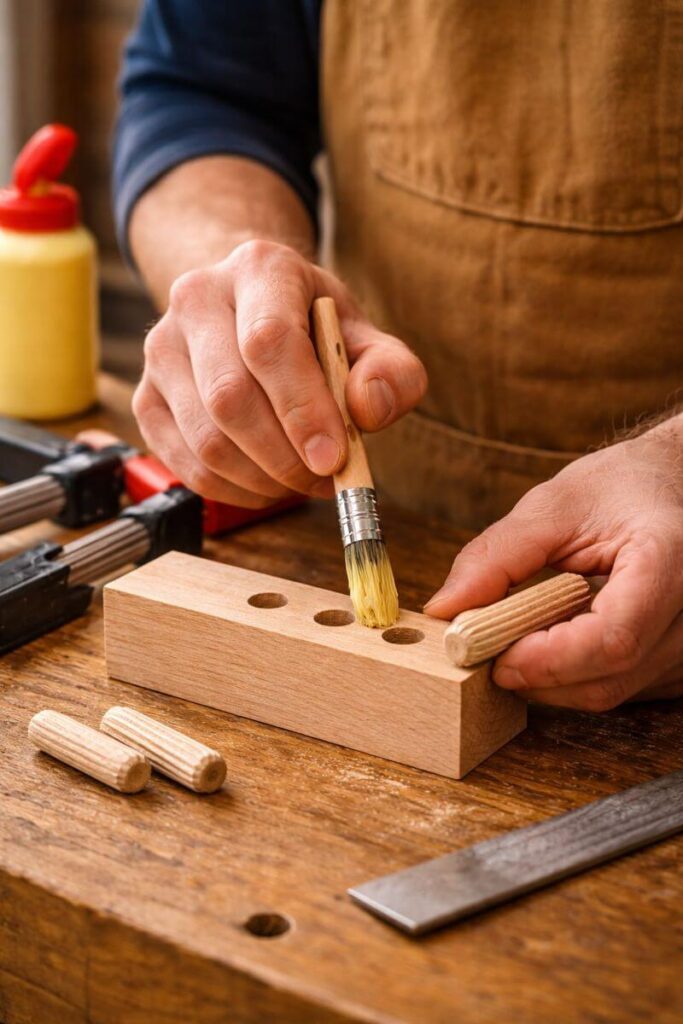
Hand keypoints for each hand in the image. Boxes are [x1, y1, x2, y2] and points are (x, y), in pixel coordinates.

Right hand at [133, 241, 426, 507]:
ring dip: (263, 480)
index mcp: (259, 268)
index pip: (270, 341)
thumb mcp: (365, 337)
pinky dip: (235, 491)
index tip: (334, 458)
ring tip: (302, 480)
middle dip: (285, 457)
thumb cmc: (314, 329)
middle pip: (230, 398)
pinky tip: (267, 484)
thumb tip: (368, 408)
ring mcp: (162, 350)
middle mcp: (197, 299)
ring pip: (207, 439)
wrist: (249, 311)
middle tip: (326, 479)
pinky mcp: (147, 398)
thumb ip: (391, 371)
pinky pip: (188, 465)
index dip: (302, 408)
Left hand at [425, 420, 682, 709]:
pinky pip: (619, 688)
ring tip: (520, 631)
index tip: (493, 653)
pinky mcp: (678, 664)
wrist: (676, 485)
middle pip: (607, 677)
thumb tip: (445, 610)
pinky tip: (558, 638)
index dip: (546, 658)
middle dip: (535, 673)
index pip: (613, 637)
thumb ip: (497, 558)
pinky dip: (574, 674)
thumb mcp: (553, 505)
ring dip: (550, 677)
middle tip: (486, 645)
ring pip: (609, 692)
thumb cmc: (622, 488)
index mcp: (667, 562)